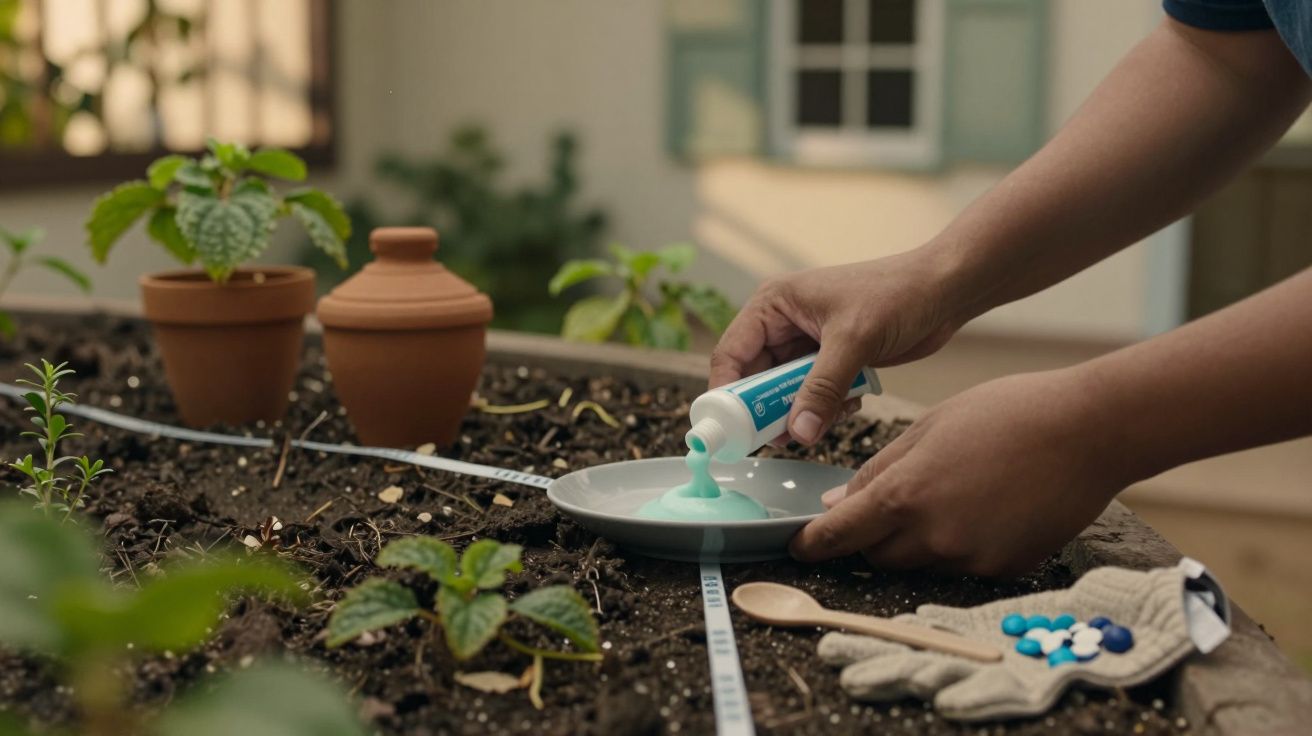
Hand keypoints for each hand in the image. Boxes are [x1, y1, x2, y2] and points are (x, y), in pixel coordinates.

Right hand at [709, 249, 963, 445]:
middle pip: (755, 379)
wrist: (945, 290)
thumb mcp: (853, 341)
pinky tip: (851, 403)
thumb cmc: (898, 294)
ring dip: (802, 412)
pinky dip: (826, 408)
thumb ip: (822, 389)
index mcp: (774, 304)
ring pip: (785, 393)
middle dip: (769, 410)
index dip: (727, 394)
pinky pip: (813, 396)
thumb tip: (797, 433)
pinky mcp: (830, 360)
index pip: (731, 354)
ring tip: (826, 418)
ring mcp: (806, 344)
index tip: (733, 430)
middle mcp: (782, 323)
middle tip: (784, 438)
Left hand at [790, 368, 1138, 576]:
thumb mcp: (929, 427)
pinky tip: (984, 508)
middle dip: (870, 538)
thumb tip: (835, 505)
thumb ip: (878, 471)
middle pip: (878, 557)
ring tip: (950, 494)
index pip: (841, 534)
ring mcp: (973, 557)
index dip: (813, 543)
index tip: (798, 546)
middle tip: (886, 506)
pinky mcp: (1006, 568)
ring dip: (917, 542)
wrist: (1088, 430)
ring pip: (921, 564)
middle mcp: (935, 536)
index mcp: (907, 495)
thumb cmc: (1007, 413)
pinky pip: (963, 566)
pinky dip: (959, 545)